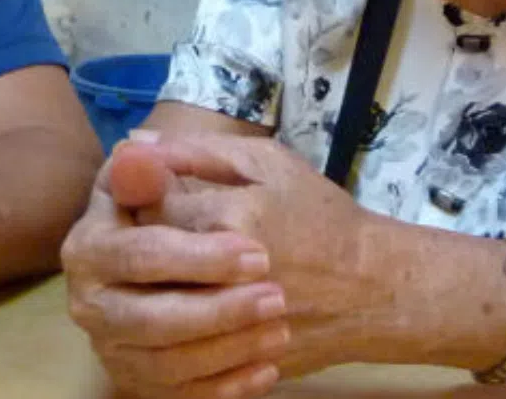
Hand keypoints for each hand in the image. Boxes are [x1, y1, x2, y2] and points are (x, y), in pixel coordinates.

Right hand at [61, 141, 290, 398]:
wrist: (270, 251)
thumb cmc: (245, 200)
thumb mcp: (235, 165)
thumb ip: (189, 155)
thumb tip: (139, 143)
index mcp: (96, 236)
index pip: (140, 251)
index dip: (196, 256)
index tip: (256, 254)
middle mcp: (92, 294)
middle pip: (147, 317)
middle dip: (215, 311)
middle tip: (275, 296)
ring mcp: (112, 342)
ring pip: (162, 362)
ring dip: (223, 349)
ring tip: (278, 329)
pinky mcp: (138, 378)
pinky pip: (174, 395)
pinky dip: (221, 386)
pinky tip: (265, 369)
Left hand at [131, 132, 392, 381]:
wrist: (368, 285)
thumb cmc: (319, 214)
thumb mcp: (268, 163)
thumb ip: (201, 151)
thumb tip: (136, 142)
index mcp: (229, 219)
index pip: (148, 207)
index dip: (142, 198)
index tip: (154, 194)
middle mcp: (220, 276)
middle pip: (141, 262)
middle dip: (144, 244)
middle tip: (164, 234)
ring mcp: (224, 327)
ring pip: (147, 313)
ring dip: (150, 288)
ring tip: (174, 271)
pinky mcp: (226, 363)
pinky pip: (169, 358)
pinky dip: (166, 335)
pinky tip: (182, 314)